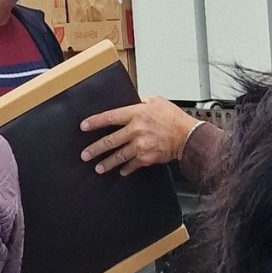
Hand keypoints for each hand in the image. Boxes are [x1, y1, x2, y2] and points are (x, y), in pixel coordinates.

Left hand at [80, 98, 197, 175]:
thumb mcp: (157, 101)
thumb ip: (142, 102)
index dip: (95, 122)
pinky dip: (126, 168)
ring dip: (107, 163)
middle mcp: (136, 130)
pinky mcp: (146, 158)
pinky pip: (132, 164)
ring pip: (118, 156)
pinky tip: (121, 171)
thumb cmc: (174, 118)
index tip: (84, 126)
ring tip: (98, 168)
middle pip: (110, 140)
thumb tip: (133, 103)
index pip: (110, 117)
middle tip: (85, 154)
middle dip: (95, 149)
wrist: (187, 136)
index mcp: (136, 114)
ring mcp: (140, 145)